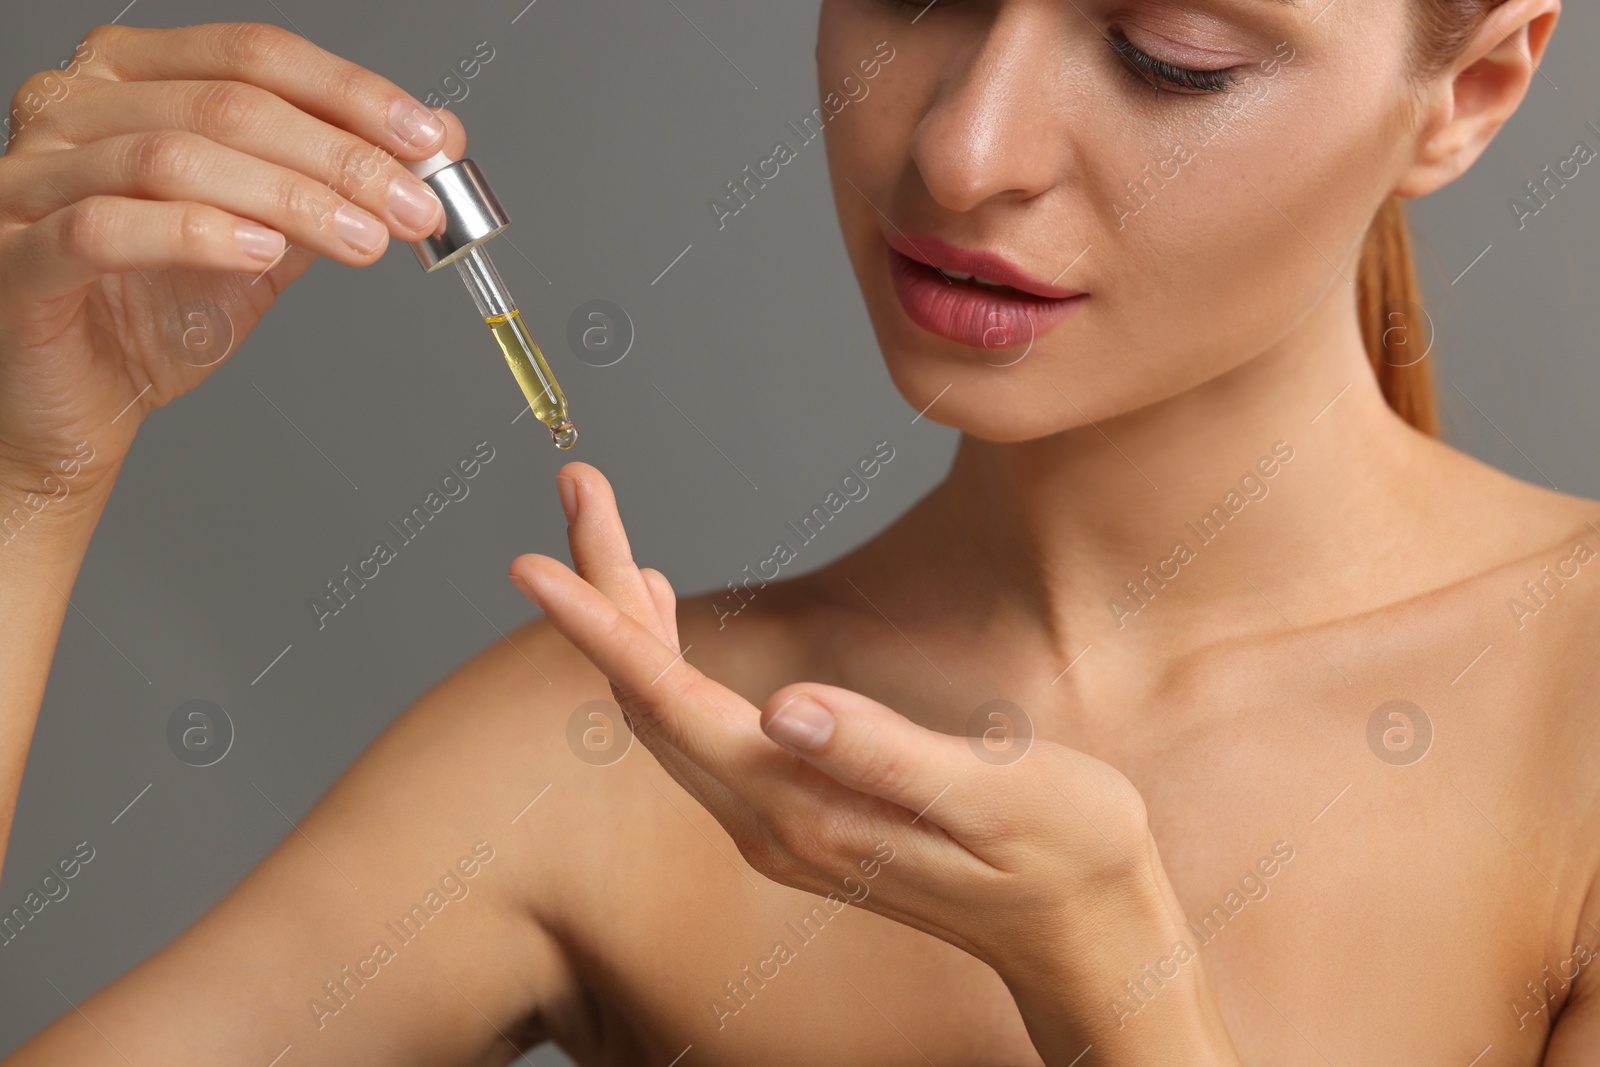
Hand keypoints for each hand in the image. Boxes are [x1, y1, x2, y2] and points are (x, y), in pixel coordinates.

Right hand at [0, 22, 463, 497]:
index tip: (428, 140)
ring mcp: (29, 177)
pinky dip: (196, 233)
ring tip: (365, 239)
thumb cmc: (153, 313)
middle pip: (228, 104)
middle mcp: (71, 108)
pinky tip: (262, 251)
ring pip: (174, 157)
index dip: (351, 94)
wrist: (79, 407)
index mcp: (130, 79)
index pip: (253, 56)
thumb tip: (435, 142)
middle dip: (340, 157)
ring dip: (290, 198)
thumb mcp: (265, 239)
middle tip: (413, 205)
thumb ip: (331, 186)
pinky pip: (106, 228)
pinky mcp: (13, 255)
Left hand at [510, 463, 1235, 1062]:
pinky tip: (666, 621)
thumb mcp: (991, 796)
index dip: (600, 625)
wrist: (1086, 936)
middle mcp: (772, 820)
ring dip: (628, 622)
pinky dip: (666, 663)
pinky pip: (698, 730)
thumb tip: (780, 707)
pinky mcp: (801, 810)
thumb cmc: (1062, 855)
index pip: (669, 703)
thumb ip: (881, 754)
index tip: (537, 560)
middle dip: (602, 593)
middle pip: (646, 697)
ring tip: (609, 535)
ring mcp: (781, 821)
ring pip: (666, 712)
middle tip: (581, 490)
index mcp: (805, 808)